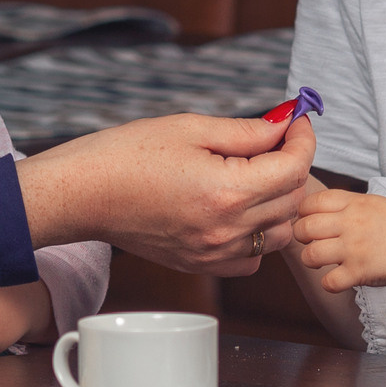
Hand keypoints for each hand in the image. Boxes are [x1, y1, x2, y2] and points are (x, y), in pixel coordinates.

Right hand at [16, 113, 313, 275]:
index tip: (296, 121)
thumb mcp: (191, 128)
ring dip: (280, 202)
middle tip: (275, 139)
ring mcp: (215, 253)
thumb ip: (247, 131)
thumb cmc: (126, 155)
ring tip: (257, 173)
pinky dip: (258, 235)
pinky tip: (238, 209)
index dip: (303, 138)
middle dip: (292, 164)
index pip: (294, 167)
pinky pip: (252, 259)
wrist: (83, 194)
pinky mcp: (201, 265)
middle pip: (292, 199)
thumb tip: (285, 125)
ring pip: (279, 233)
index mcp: (228, 191)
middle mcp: (227, 229)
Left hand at [293, 188, 385, 293]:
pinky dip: (329, 284)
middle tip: (310, 242)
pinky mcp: (360, 272)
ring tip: (321, 262)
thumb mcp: (375, 203)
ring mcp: (354, 248)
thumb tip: (321, 210)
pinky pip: (329, 282)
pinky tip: (337, 279)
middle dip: (301, 236)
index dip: (303, 212)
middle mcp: (350, 223)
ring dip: (312, 260)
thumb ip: (348, 205)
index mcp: (354, 203)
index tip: (308, 220)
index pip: (312, 202)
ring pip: (310, 255)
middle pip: (304, 227)